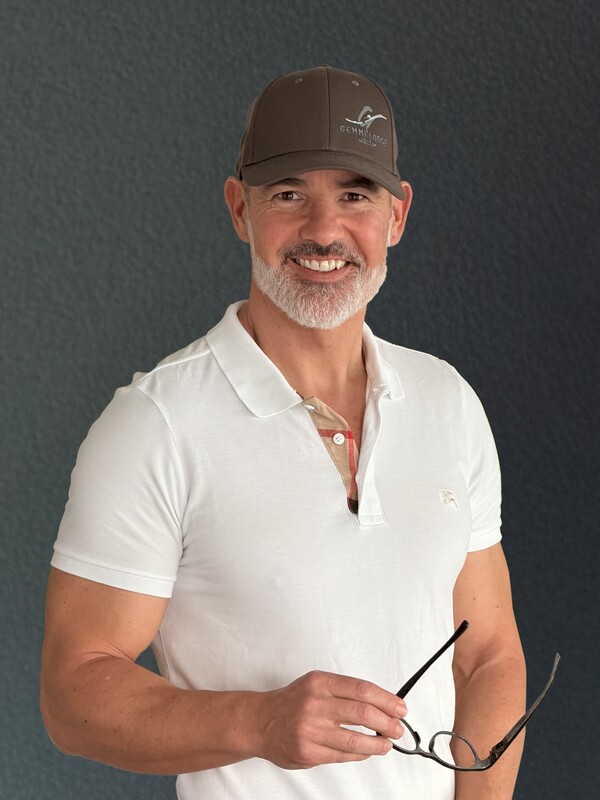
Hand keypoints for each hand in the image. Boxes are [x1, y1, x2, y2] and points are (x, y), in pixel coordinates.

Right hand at [253, 670, 406, 768]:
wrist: (260, 721)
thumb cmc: (292, 702)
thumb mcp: (316, 684)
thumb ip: (344, 691)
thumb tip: (380, 703)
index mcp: (320, 683)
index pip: (362, 689)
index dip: (386, 700)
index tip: (399, 707)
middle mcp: (316, 703)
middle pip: (363, 713)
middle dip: (387, 722)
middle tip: (397, 728)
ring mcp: (311, 729)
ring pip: (355, 739)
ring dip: (378, 743)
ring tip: (386, 744)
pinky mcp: (308, 751)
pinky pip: (343, 755)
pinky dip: (360, 754)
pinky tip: (367, 751)